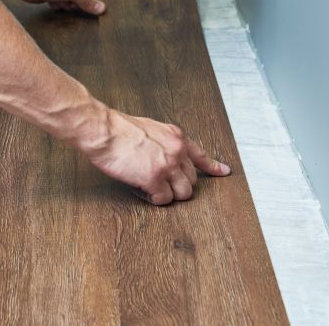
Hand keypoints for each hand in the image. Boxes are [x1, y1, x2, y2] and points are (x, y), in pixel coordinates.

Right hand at [83, 109, 231, 204]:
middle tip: (160, 183)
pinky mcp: (155, 180)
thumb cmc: (118, 128)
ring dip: (168, 194)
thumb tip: (162, 156)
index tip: (224, 172)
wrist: (104, 131)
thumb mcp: (150, 128)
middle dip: (178, 185)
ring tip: (151, 188)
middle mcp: (177, 151)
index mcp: (176, 137)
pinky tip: (143, 191)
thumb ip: (163, 142)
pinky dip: (153, 199)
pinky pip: (163, 199)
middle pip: (192, 180)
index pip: (200, 155)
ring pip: (183, 193)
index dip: (213, 166)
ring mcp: (168, 166)